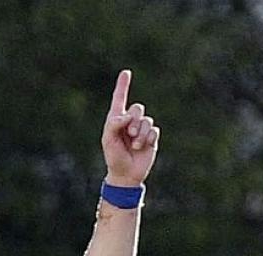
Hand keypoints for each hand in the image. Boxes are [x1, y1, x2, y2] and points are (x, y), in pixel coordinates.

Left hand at [101, 70, 159, 186]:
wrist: (126, 174)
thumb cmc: (114, 157)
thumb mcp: (108, 140)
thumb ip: (114, 124)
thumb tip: (128, 115)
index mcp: (116, 119)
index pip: (120, 98)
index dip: (123, 85)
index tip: (126, 72)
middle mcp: (130, 121)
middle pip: (138, 108)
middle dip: (134, 121)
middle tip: (129, 134)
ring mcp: (141, 129)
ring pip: (147, 120)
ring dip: (141, 134)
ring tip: (135, 146)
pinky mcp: (151, 137)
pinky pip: (154, 130)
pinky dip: (148, 139)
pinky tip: (143, 147)